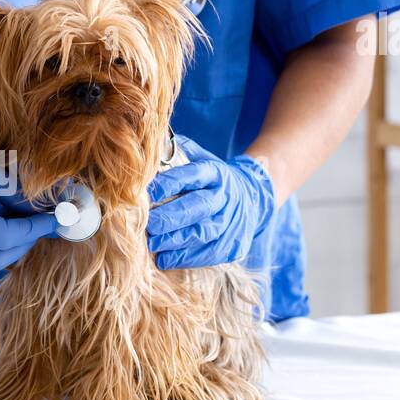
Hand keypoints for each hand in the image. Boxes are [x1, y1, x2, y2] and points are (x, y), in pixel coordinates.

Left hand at [147, 137, 275, 268]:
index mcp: (215, 173)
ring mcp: (232, 222)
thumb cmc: (213, 180)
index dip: (169, 184)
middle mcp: (225, 197)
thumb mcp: (203, 159)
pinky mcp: (234, 245)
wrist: (253, 198)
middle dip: (170, 217)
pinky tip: (165, 259)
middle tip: (147, 224)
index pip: (191, 175)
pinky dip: (185, 258)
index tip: (147, 194)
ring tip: (152, 244)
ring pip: (203, 233)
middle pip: (197, 207)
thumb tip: (153, 141)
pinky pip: (209, 254)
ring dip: (175, 241)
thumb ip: (179, 152)